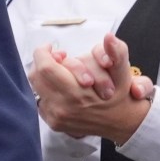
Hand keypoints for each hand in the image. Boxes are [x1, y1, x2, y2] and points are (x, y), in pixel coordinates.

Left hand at [31, 39, 149, 142]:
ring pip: (36, 87)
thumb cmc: (121, 96)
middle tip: (59, 58)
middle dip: (45, 62)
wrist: (122, 123)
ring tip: (62, 71)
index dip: (44, 53)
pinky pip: (39, 99)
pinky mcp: (52, 123)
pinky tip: (62, 87)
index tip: (52, 47)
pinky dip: (47, 89)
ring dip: (45, 75)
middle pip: (36, 76)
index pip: (46, 68)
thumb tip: (109, 37)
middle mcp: (62, 108)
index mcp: (78, 95)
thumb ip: (117, 52)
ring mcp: (55, 117)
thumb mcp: (123, 73)